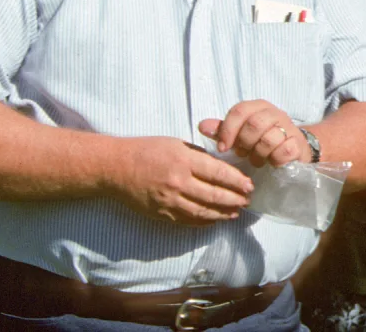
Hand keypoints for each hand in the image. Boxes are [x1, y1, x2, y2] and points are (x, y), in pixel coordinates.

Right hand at [113, 137, 253, 225]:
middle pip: (214, 195)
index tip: (249, 185)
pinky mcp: (160, 213)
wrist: (115, 167)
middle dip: (234, 199)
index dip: (237, 181)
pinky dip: (204, 222)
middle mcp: (178, 182)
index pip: (218, 173)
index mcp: (184, 160)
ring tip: (236, 212)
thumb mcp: (177, 144)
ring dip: (222, 214)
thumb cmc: (147, 150)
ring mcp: (169, 200)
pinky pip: (187, 220)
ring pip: (202, 212)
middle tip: (248, 200)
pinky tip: (215, 220)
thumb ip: (199, 156)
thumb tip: (222, 167)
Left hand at [199, 100, 308, 167]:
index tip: (222, 148)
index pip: (240, 110)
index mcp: (258, 107)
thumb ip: (222, 130)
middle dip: (245, 143)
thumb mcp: (240, 133)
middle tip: (243, 154)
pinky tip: (272, 162)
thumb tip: (202, 126)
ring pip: (269, 138)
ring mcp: (289, 128)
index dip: (228, 130)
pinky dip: (274, 160)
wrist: (292, 149)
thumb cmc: (261, 140)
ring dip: (258, 154)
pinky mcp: (298, 143)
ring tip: (256, 160)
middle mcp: (275, 113)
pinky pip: (284, 150)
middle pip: (254, 124)